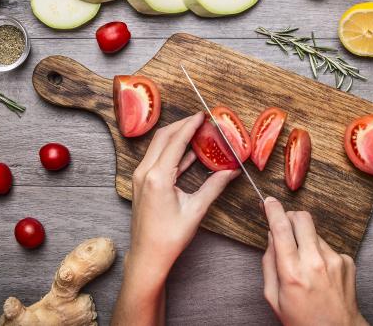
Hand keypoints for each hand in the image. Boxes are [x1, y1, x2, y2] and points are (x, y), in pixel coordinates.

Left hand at [113, 113, 239, 325]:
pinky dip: (172, 151)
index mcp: (158, 177)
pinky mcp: (141, 183)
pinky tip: (189, 153)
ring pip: (158, 146)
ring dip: (176, 137)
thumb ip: (214, 186)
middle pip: (163, 137)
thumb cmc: (169, 238)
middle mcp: (145, 173)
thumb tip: (232, 171)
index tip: (203, 115)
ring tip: (197, 132)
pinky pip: (156, 159)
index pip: (176, 141)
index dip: (190, 125)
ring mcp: (140, 177)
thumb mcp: (196, 210)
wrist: (147, 257)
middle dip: (182, 125)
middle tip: (201, 120)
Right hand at [262, 197, 367, 325]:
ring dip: (306, 239)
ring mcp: (335, 260)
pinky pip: (328, 246)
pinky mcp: (348, 261)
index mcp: (292, 273)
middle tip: (285, 227)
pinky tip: (321, 273)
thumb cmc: (303, 320)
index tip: (269, 202)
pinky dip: (321, 253)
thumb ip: (269, 264)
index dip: (273, 210)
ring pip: (315, 233)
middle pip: (302, 218)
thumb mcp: (274, 297)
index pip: (281, 229)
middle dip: (290, 217)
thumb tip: (271, 237)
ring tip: (305, 264)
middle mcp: (315, 263)